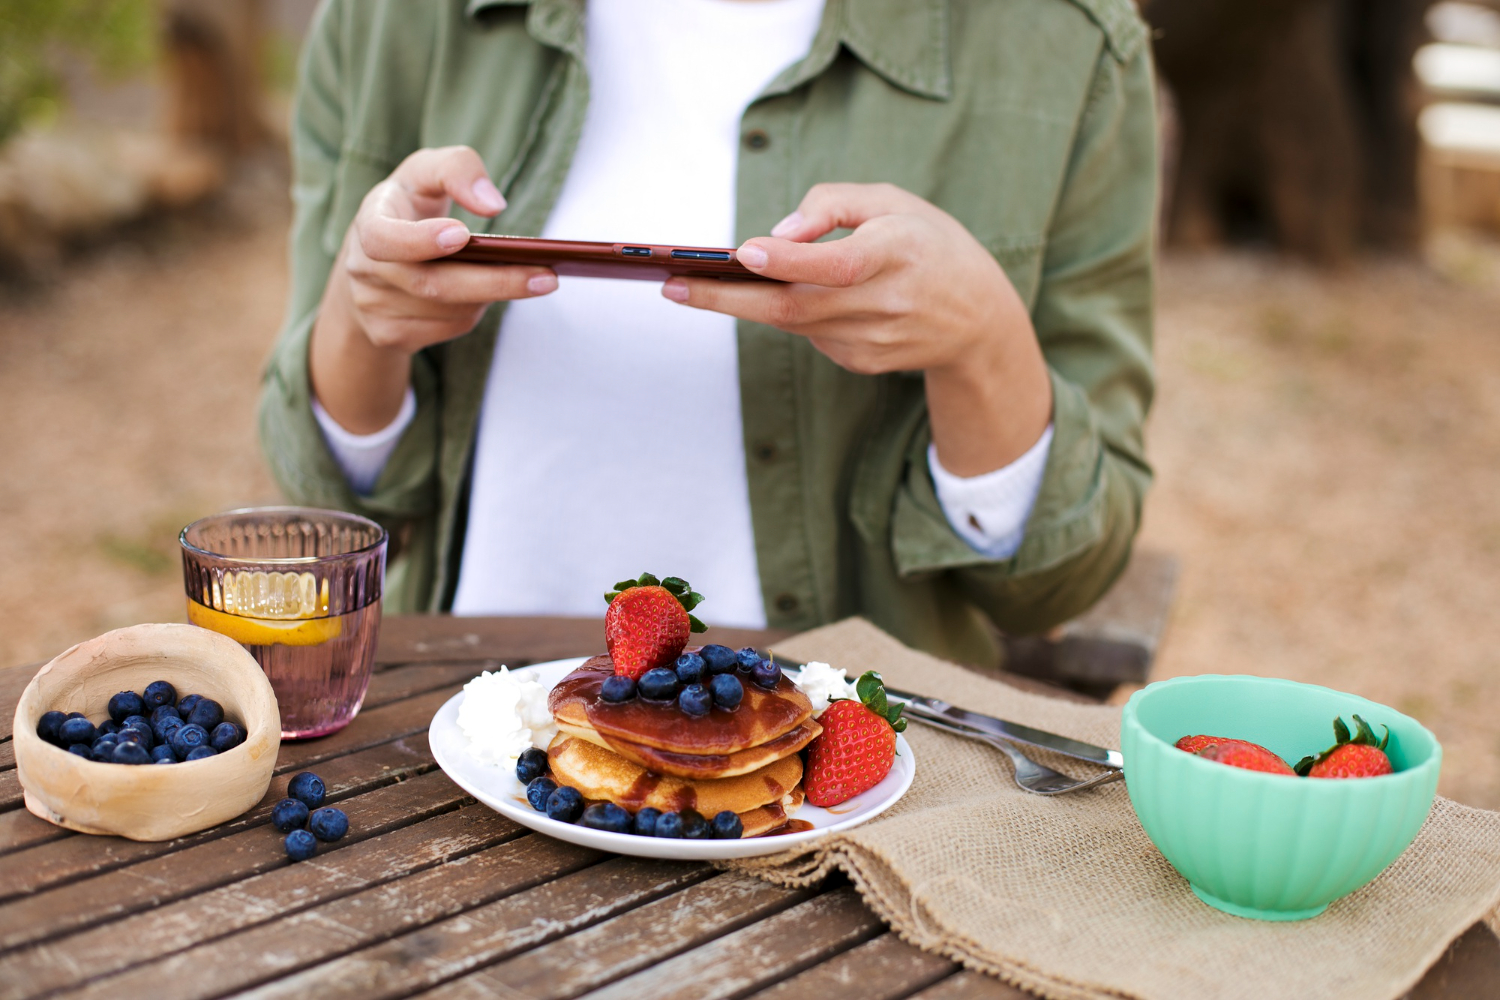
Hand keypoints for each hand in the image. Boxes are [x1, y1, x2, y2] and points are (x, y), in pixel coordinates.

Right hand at [311, 146, 556, 432]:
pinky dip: (476, 312)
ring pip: (448, 311)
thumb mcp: (427, 171)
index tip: (462, 235)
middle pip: (432, 284)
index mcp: (369, 221)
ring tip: (523, 278)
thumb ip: (458, 169)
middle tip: (547, 277)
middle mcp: (363, 268)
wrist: (373, 259)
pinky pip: (449, 329)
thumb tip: (493, 204)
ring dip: (490, 296)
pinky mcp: (390, 335)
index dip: (419, 240)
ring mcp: (373, 307)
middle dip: (495, 282)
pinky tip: (486, 293)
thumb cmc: (410, 205)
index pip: (383, 238)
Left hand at [662, 183, 1051, 475]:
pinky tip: (793, 296)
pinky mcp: (860, 362)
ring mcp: (872, 341)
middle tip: (672, 285)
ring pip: (793, 322)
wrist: (979, 322)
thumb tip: (778, 232)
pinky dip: (793, 313)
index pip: (838, 263)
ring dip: (744, 302)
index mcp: (899, 253)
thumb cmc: (928, 246)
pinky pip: (809, 334)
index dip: (790, 260)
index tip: (743, 253)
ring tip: (695, 282)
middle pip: (795, 306)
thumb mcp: (895, 202)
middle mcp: (885, 303)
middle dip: (727, 298)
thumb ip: (834, 203)